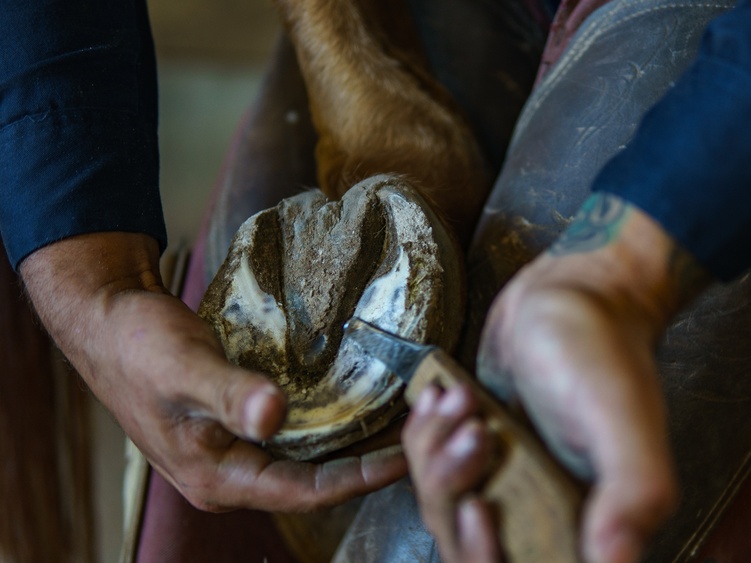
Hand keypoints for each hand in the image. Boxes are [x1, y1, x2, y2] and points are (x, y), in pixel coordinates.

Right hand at [20, 232, 405, 511]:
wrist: (106, 320)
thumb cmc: (137, 346)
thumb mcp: (182, 367)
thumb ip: (228, 393)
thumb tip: (272, 417)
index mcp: (217, 477)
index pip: (306, 492)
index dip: (361, 478)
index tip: (408, 455)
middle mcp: (230, 475)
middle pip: (315, 483)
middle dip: (368, 466)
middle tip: (421, 438)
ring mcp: (235, 453)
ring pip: (310, 461)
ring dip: (355, 446)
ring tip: (404, 423)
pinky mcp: (239, 428)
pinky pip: (298, 438)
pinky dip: (333, 425)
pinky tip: (363, 405)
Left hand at [403, 193, 710, 561]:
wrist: (570, 290)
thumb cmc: (602, 348)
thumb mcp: (622, 416)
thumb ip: (633, 492)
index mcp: (586, 523)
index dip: (486, 555)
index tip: (480, 507)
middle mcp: (545, 512)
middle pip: (465, 547)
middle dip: (453, 488)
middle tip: (478, 430)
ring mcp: (507, 483)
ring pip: (441, 505)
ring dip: (437, 453)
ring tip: (465, 400)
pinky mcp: (479, 452)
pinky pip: (429, 469)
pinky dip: (425, 435)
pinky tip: (446, 396)